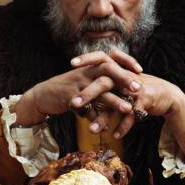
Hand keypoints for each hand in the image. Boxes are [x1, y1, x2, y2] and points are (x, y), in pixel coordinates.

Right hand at [14, 51, 141, 125]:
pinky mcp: (68, 97)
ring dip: (114, 100)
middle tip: (139, 88)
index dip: (126, 61)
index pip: (111, 58)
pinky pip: (85, 108)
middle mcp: (85, 72)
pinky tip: (105, 127)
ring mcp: (77, 84)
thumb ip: (103, 83)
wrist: (44, 95)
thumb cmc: (69, 89)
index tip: (140, 70)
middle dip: (124, 78)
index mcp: (91, 66)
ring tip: (127, 109)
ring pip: (98, 90)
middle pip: (108, 70)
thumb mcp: (86, 81)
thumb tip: (121, 90)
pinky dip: (95, 118)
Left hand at [74, 70, 184, 155]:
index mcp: (118, 70)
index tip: (71, 63)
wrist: (165, 94)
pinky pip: (131, 116)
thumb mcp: (122, 82)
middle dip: (88, 94)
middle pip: (103, 83)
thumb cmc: (138, 89)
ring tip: (91, 131)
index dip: (87, 59)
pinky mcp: (144, 101)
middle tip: (73, 105)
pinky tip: (115, 136)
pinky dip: (123, 127)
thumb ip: (107, 82)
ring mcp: (134, 89)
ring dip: (103, 118)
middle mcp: (125, 78)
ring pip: (116, 104)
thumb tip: (86, 84)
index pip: (101, 59)